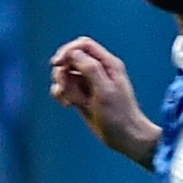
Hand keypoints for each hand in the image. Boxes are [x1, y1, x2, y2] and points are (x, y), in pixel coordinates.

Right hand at [48, 37, 160, 166]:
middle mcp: (98, 70)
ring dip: (61, 86)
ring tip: (69, 101)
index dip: (67, 51)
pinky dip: (61, 94)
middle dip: (63, 72)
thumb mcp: (105, 90)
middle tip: (66, 89)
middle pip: (71, 58)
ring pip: (65, 74)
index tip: (57, 64)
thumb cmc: (118, 115)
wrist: (125, 137)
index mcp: (108, 64)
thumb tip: (73, 53)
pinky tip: (66, 105)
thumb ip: (90, 69)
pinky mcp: (82, 96)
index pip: (83, 45)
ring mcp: (89, 83)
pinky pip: (65, 88)